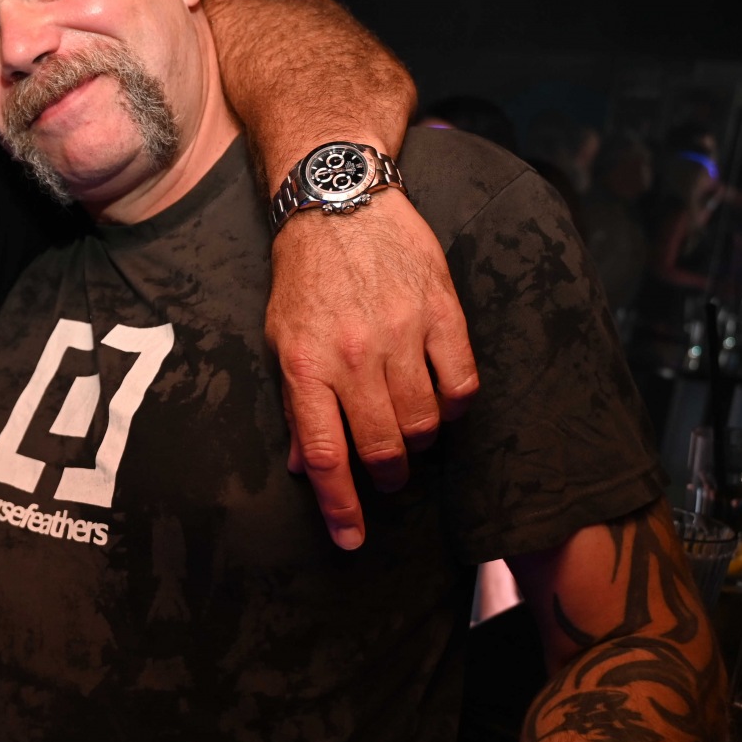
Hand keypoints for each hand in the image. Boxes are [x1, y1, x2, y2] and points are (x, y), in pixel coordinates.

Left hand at [266, 190, 478, 548]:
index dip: (340, 506)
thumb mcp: (280, 340)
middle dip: (387, 477)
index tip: (351, 541)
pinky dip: (454, 405)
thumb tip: (304, 466)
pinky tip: (441, 399)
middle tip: (388, 477)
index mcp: (305, 366)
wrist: (337, 201)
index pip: (326, 455)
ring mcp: (400, 332)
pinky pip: (462, 383)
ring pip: (425, 422)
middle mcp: (352, 355)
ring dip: (421, 443)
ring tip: (412, 434)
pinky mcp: (440, 311)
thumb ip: (297, 404)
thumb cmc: (304, 278)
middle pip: (383, 447)